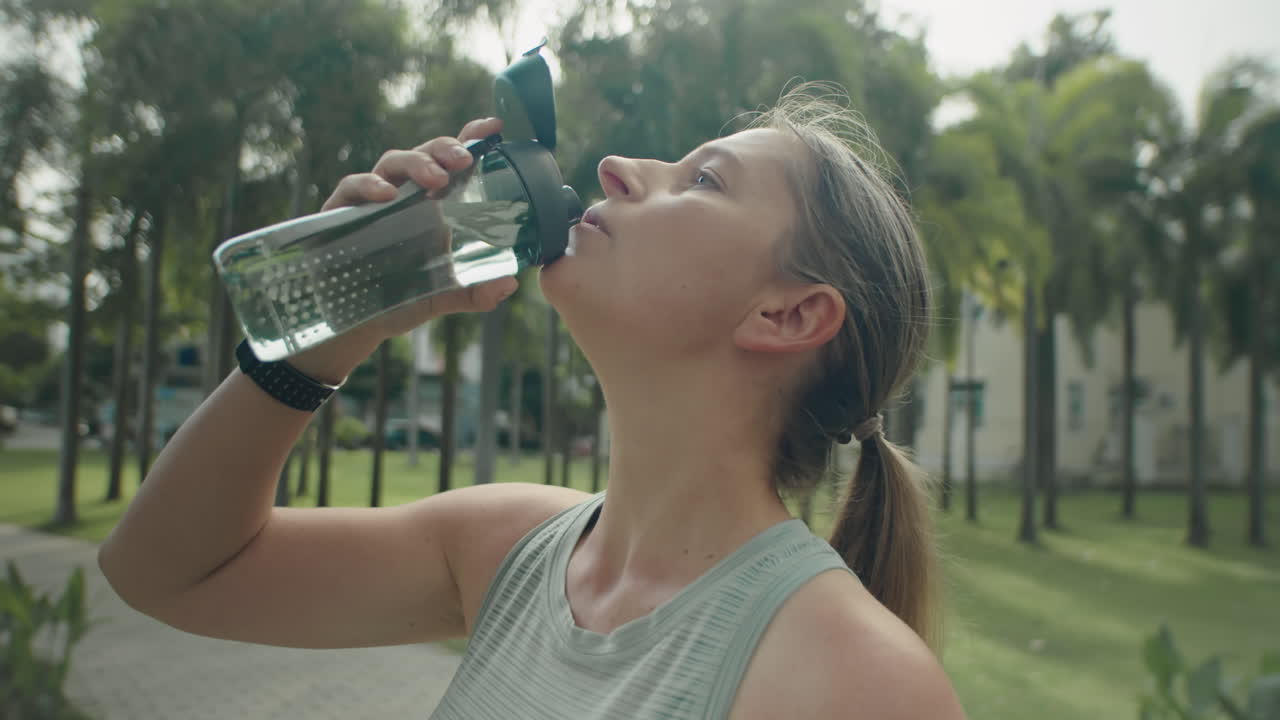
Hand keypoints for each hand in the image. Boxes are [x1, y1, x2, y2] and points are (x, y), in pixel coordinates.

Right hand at [325, 116, 517, 326]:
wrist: (352, 324)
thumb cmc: (398, 299)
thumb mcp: (442, 296)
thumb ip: (476, 292)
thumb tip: (508, 284)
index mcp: (433, 205)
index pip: (452, 162)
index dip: (470, 138)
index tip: (493, 126)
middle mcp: (404, 196)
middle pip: (424, 154)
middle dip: (444, 149)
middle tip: (464, 160)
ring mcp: (371, 201)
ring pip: (392, 162)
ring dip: (415, 163)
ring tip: (436, 179)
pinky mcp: (340, 213)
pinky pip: (351, 187)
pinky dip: (368, 185)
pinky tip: (387, 195)